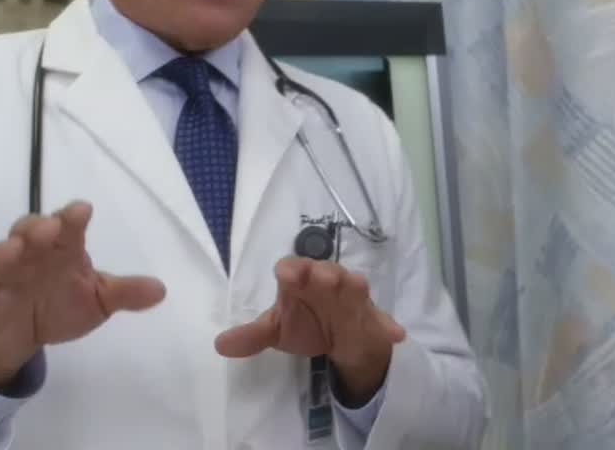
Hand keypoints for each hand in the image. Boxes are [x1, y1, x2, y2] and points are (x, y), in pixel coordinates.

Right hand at [0, 201, 165, 388]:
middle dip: (35, 228)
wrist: (23, 335)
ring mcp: (4, 279)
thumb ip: (125, 294)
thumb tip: (161, 290)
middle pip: (27, 232)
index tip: (82, 210)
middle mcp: (31, 257)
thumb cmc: (62, 304)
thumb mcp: (98, 300)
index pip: (67, 227)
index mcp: (62, 250)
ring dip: (2, 253)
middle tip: (47, 229)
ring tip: (10, 253)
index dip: (72, 217)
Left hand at [215, 257, 405, 403]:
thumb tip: (220, 345)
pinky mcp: (372, 318)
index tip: (288, 277)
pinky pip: (382, 320)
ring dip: (355, 286)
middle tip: (324, 277)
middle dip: (326, 273)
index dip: (291, 270)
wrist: (340, 339)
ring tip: (358, 286)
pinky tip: (395, 334)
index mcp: (301, 280)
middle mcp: (327, 282)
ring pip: (355, 287)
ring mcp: (352, 298)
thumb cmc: (306, 322)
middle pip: (327, 271)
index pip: (293, 268)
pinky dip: (388, 326)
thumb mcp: (277, 331)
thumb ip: (252, 336)